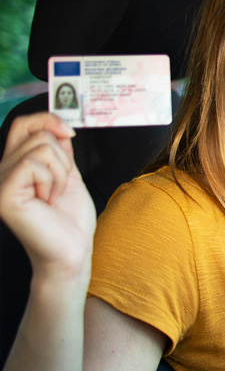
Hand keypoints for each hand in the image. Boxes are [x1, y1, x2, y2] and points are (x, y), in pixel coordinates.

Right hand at [0, 112, 95, 281]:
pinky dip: (52, 180)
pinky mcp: (3, 193)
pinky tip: (47, 201)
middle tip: (59, 185)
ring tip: (53, 196)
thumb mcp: (68, 174)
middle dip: (63, 158)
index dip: (48, 119)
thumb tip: (59, 126)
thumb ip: (60, 151)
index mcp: (15, 164)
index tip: (70, 133)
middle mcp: (1, 170)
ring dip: (60, 172)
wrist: (71, 250)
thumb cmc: (70, 219)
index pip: (23, 124)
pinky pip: (35, 164)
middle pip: (38, 134)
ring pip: (41, 148)